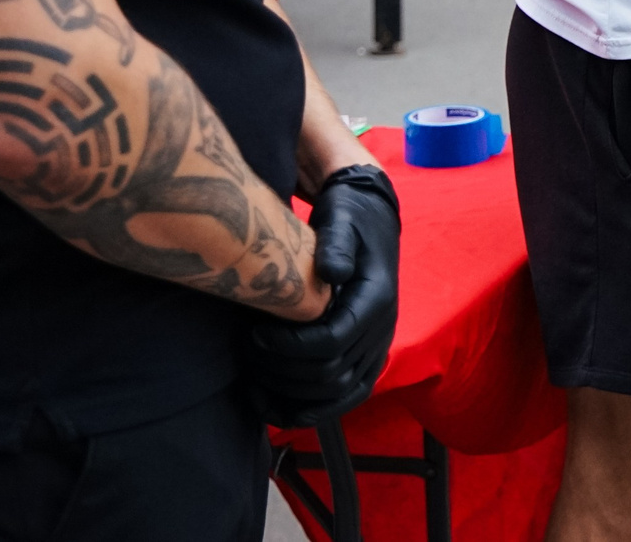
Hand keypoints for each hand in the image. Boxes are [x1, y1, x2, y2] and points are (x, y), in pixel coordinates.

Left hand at [246, 165, 400, 426]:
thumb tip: (332, 272)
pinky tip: (269, 404)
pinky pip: (341, 400)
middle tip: (248, 350)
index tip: (256, 334)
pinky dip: (305, 411)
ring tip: (253, 376)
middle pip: (330, 374)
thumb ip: (335, 244)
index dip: (289, 347)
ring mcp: (375, 349)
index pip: (332, 342)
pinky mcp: (365, 361)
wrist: (370, 221)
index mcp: (377, 299)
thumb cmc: (349, 219)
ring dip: (290, 394)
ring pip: (335, 395)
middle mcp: (382, 331)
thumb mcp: (342, 219)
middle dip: (281, 369)